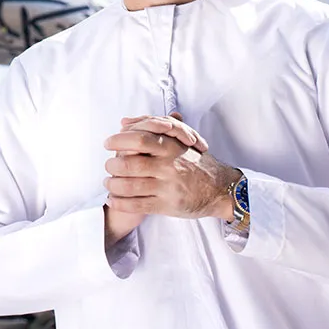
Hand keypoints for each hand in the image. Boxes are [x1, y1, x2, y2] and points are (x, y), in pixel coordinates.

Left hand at [103, 118, 239, 220]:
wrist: (221, 188)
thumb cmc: (196, 161)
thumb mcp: (180, 140)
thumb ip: (153, 128)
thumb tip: (124, 122)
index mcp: (170, 147)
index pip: (139, 139)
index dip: (118, 141)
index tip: (107, 143)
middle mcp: (168, 166)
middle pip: (130, 164)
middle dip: (112, 165)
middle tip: (107, 165)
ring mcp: (168, 187)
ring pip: (130, 186)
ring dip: (113, 185)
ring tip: (108, 183)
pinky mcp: (168, 206)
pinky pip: (138, 205)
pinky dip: (120, 202)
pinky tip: (112, 199)